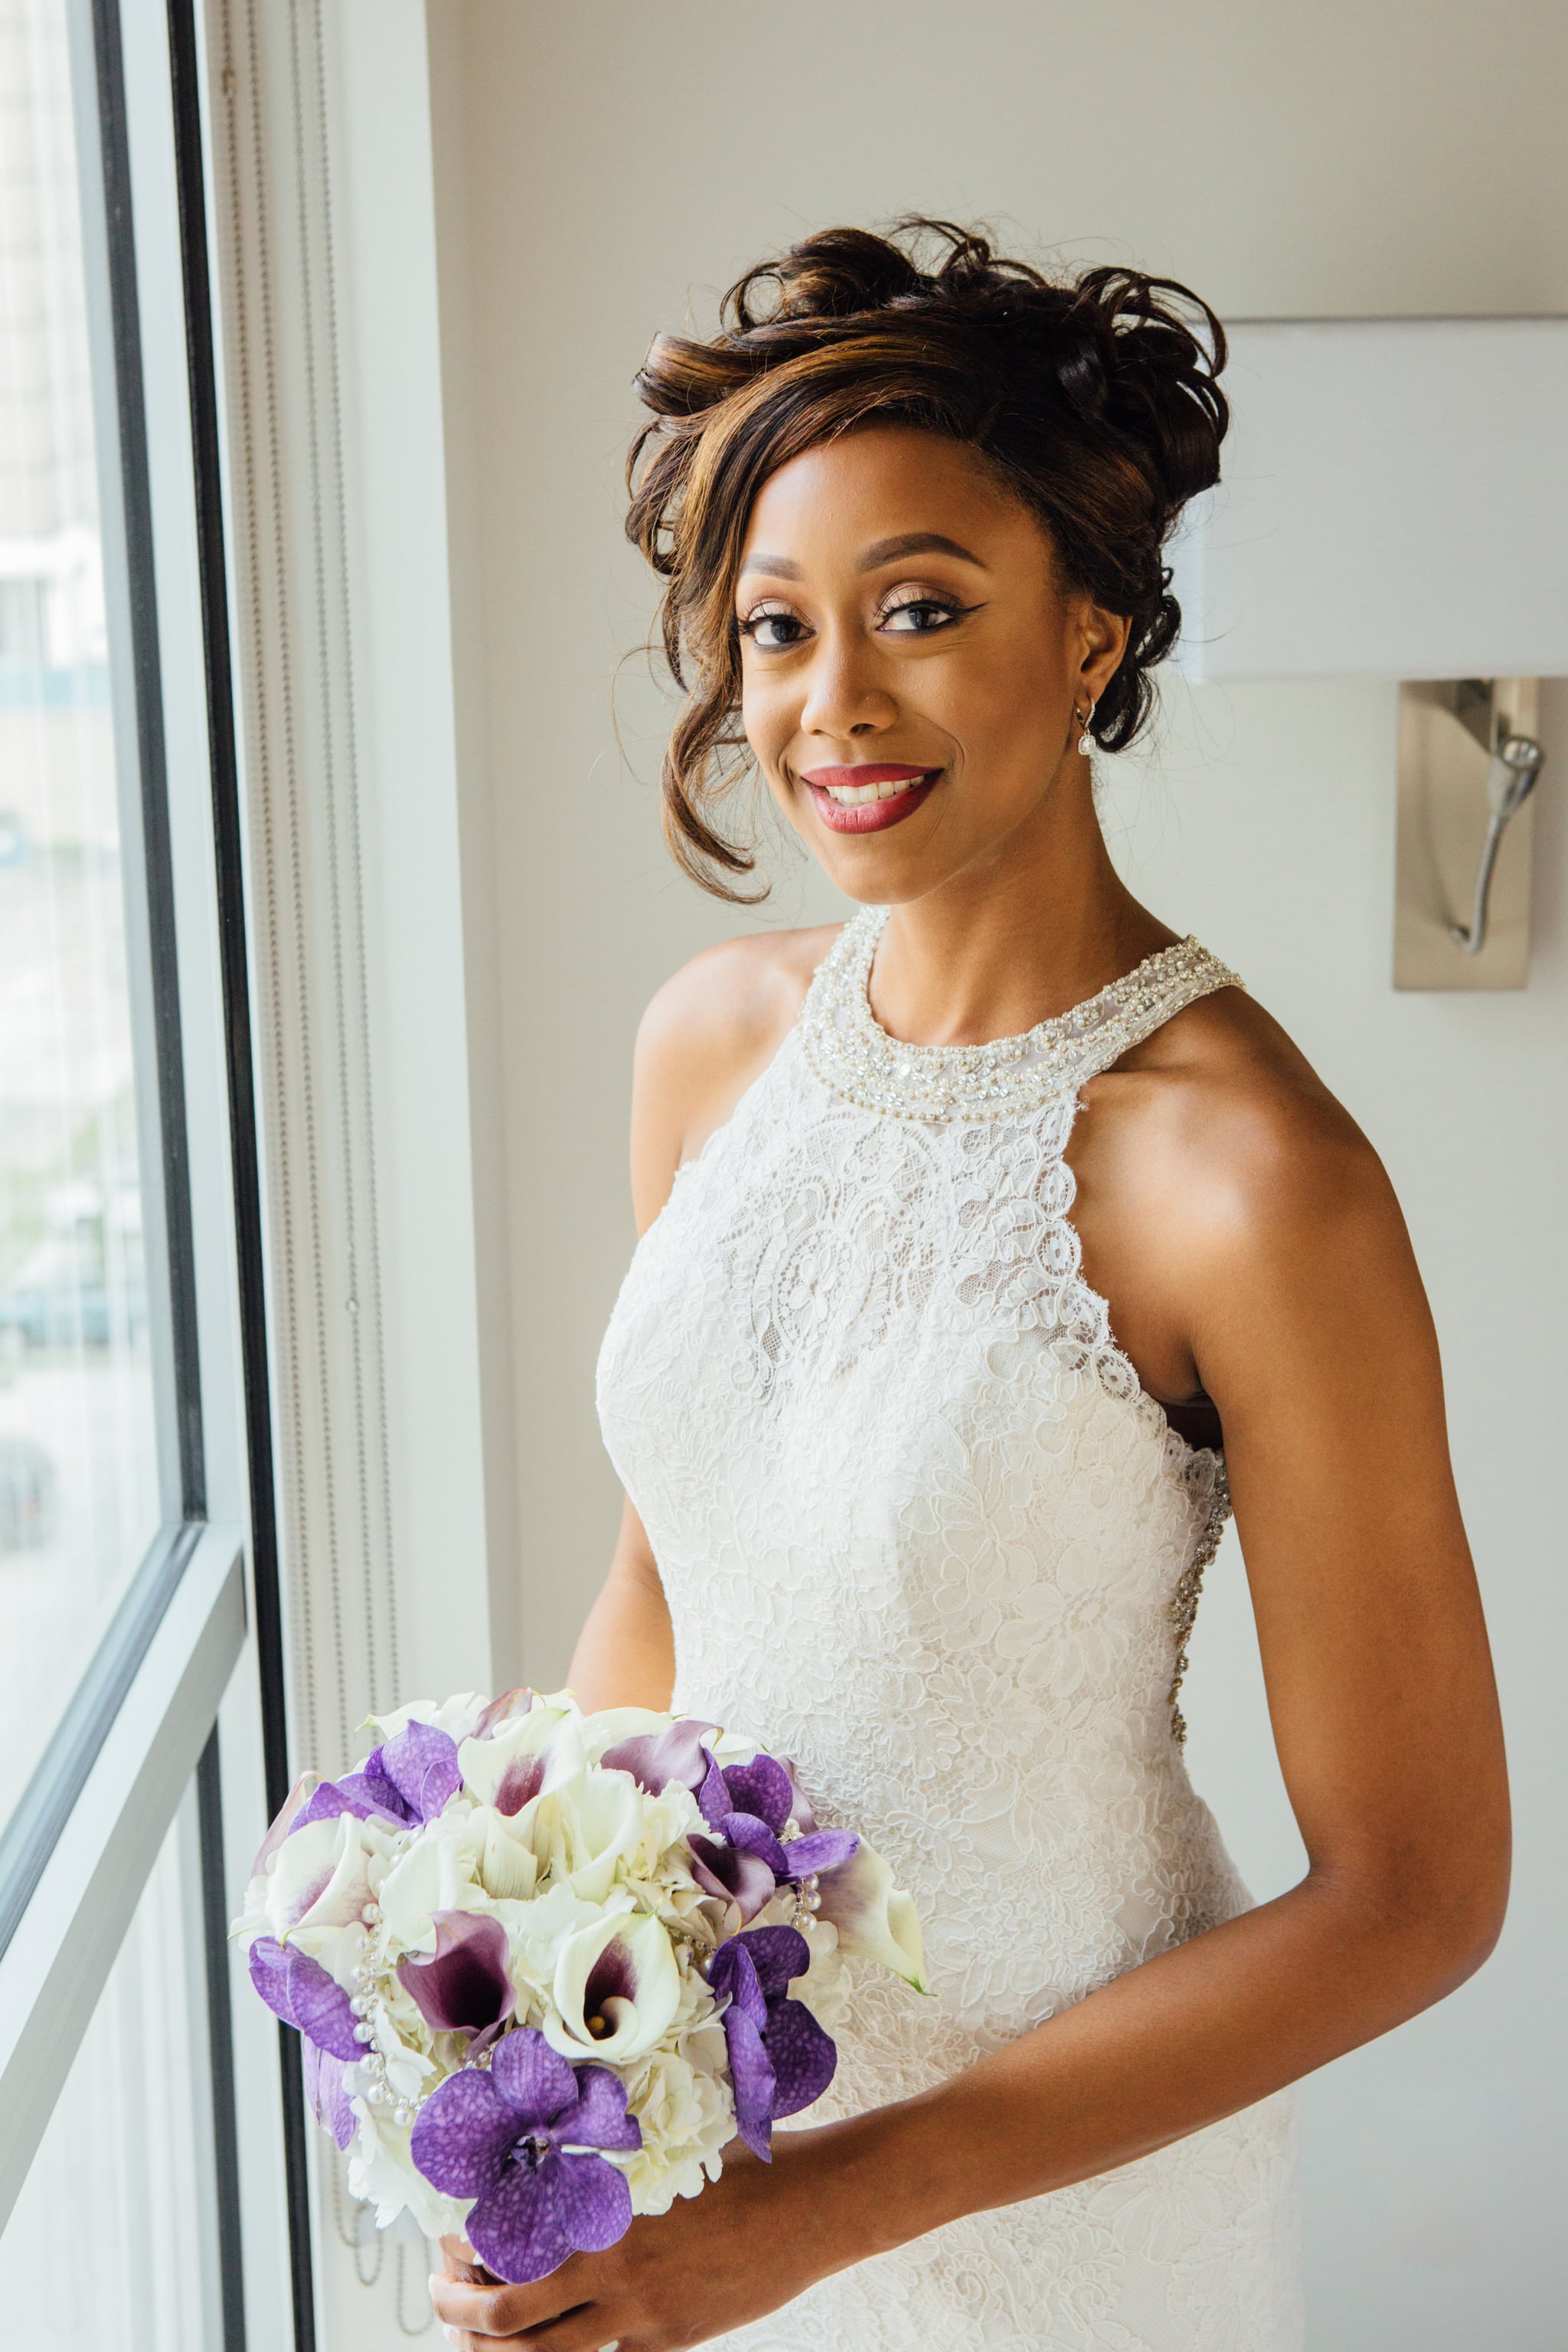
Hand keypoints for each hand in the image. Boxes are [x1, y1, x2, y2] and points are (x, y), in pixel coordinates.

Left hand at [429, 2133, 855, 2348]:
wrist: (810, 2205)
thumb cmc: (739, 2161)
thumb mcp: (663, 2148)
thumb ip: (607, 2167)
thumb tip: (548, 2162)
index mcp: (605, 2208)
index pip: (508, 2244)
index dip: (464, 2253)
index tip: (447, 2246)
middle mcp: (614, 2267)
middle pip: (510, 2317)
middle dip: (460, 2315)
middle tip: (442, 2300)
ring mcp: (641, 2314)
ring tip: (477, 2341)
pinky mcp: (670, 2340)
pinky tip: (554, 2350)